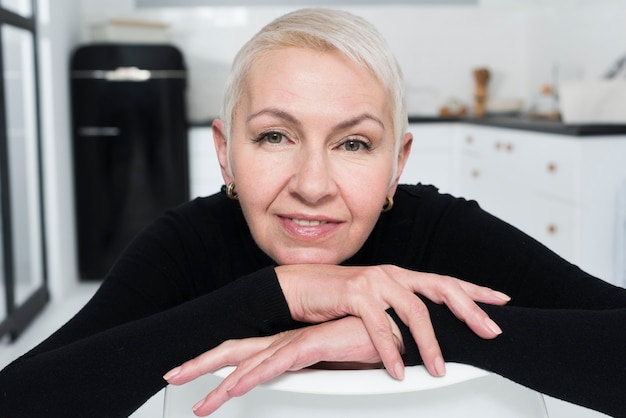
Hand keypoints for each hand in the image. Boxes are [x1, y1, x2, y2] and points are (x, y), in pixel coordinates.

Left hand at [165, 316, 397, 415]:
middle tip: (172, 375)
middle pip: (233, 352)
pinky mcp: (310, 347)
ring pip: (248, 363)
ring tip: (198, 399)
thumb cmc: (362, 342)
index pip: (242, 353)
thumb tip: (301, 383)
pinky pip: (275, 365)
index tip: (192, 374)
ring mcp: (294, 343)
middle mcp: (284, 342)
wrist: (388, 325)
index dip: (213, 363)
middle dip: (200, 365)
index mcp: (285, 344)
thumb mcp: (329, 363)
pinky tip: (235, 387)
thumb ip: (313, 372)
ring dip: (219, 382)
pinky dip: (253, 377)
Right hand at [275, 264, 509, 377]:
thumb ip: (399, 310)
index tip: (502, 301)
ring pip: (413, 310)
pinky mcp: (354, 293)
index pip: (446, 281)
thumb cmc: (337, 297)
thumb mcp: (376, 301)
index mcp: (401, 276)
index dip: (475, 291)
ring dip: (429, 342)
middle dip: (470, 310)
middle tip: (491, 331)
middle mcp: (393, 274)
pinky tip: (396, 369)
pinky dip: (389, 349)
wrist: (299, 286)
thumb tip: (422, 332)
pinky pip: (378, 325)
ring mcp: (374, 281)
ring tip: (438, 368)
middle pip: (441, 288)